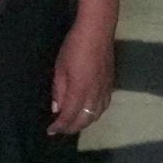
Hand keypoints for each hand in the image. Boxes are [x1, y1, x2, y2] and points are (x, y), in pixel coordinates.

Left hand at [47, 20, 114, 136]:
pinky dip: (95, 114)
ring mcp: (105, 90)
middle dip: (71, 128)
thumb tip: (57, 108)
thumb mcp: (60, 68)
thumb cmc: (74, 46)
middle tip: (60, 129)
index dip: (60, 126)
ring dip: (84, 123)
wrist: (97, 31)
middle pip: (84, 120)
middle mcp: (95, 95)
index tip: (51, 131)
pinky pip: (104, 106)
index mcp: (80, 91)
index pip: (69, 116)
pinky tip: (88, 112)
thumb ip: (59, 90)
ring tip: (73, 123)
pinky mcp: (111, 84)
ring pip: (96, 115)